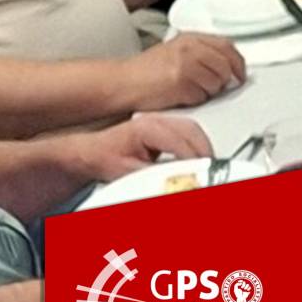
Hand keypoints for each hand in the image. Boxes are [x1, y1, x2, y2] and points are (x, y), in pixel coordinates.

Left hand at [81, 114, 213, 181]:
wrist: (90, 151)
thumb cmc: (104, 157)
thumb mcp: (129, 172)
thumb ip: (156, 176)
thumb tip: (178, 181)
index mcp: (147, 128)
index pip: (180, 142)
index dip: (194, 160)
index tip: (202, 174)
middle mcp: (156, 120)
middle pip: (192, 131)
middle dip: (205, 152)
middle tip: (210, 172)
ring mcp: (160, 120)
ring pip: (192, 129)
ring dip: (203, 147)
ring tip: (206, 168)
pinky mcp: (162, 126)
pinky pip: (187, 130)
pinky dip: (196, 144)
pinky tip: (197, 158)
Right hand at [119, 34, 245, 110]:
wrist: (123, 82)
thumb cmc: (146, 71)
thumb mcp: (175, 51)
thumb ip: (201, 54)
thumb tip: (227, 66)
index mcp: (190, 38)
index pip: (226, 46)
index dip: (237, 62)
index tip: (240, 73)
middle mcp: (189, 47)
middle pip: (226, 64)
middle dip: (226, 79)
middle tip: (219, 86)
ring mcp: (186, 64)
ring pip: (217, 83)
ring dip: (210, 91)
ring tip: (192, 90)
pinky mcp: (181, 83)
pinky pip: (202, 96)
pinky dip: (196, 100)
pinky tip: (182, 96)